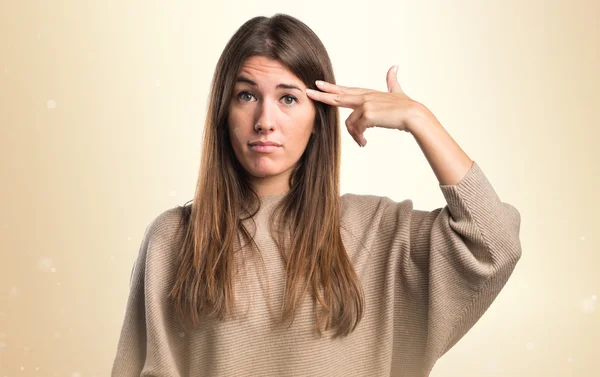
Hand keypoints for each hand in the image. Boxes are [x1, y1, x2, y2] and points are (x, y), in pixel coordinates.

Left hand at [305, 65, 425, 146]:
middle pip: (338, 97)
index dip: (331, 88)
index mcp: (368, 93)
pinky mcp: (368, 114)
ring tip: (362, 143)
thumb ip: (392, 81)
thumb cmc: (406, 106)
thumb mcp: (396, 92)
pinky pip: (357, 129)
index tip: (319, 84)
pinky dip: (360, 138)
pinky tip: (365, 143)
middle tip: (308, 92)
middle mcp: (364, 97)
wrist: (414, 115)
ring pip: (350, 123)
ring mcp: (365, 105)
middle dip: (322, 95)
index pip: (345, 90)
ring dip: (355, 136)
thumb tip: (394, 66)